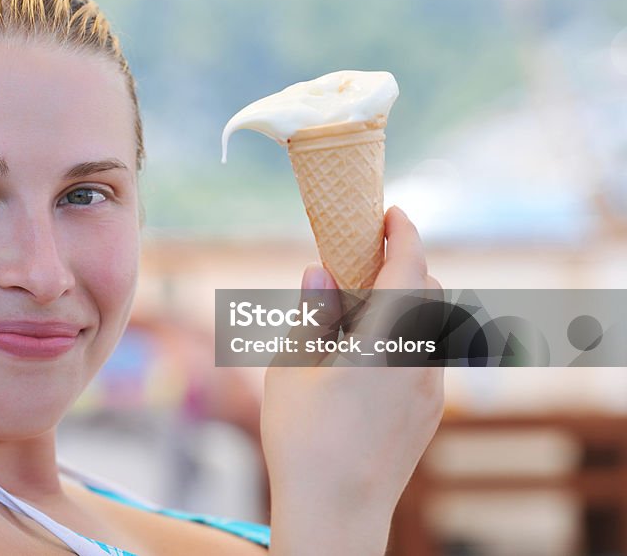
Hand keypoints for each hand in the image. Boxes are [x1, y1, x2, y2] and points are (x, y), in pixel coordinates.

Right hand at [261, 207, 443, 555]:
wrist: (336, 510)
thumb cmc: (302, 438)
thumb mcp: (291, 367)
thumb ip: (311, 313)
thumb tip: (320, 270)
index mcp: (384, 339)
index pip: (408, 265)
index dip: (403, 231)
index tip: (389, 211)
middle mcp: (420, 357)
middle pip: (428, 288)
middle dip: (402, 261)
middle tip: (362, 253)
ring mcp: (431, 386)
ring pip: (431, 321)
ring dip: (405, 297)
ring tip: (359, 302)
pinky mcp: (430, 410)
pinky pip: (427, 351)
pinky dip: (406, 330)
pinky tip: (368, 347)